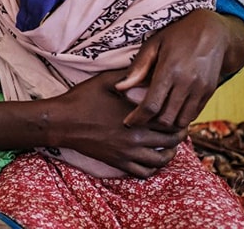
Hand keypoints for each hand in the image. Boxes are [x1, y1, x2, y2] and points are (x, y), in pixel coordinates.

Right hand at [55, 70, 187, 177]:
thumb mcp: (107, 80)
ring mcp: (127, 152)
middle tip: (180, 129)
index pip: (169, 121)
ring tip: (170, 146)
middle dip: (179, 136)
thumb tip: (147, 70)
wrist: (63, 121)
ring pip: (159, 160)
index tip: (180, 113)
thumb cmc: (83, 98)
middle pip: (169, 142)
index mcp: (135, 115)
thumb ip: (129, 76)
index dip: (179, 119)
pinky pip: (143, 173)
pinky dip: (152, 168)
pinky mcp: (117, 163)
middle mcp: (135, 137)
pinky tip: (151, 158)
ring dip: (169, 154)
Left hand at [114, 9, 235, 129]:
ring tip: (155, 117)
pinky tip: (171, 110)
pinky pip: (194, 115)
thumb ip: (138, 67)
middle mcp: (187, 82)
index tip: (128, 122)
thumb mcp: (154, 44)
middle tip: (140, 120)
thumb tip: (119, 88)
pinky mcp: (209, 92)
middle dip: (151, 123)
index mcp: (169, 70)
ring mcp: (200, 89)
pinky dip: (181, 118)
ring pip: (181, 121)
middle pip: (166, 118)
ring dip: (167, 123)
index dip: (137, 118)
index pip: (151, 105)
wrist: (213, 31)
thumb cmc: (178, 35)